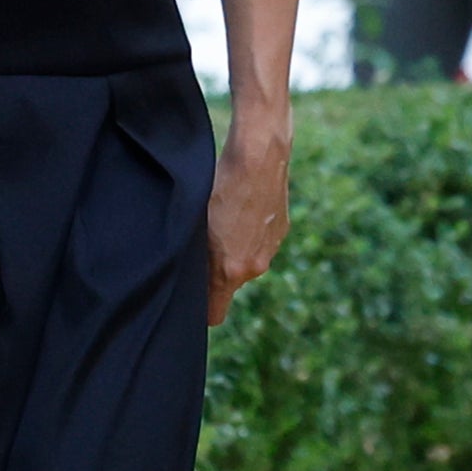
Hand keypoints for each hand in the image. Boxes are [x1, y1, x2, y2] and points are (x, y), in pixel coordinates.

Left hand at [207, 115, 290, 326]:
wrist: (259, 156)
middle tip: (202, 244)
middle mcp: (255, 266)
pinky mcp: (282, 230)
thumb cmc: (219, 187)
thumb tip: (189, 277)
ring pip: (246, 260)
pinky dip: (250, 233)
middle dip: (217, 271)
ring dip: (235, 249)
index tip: (193, 298)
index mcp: (231, 270)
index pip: (216, 314)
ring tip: (223, 219)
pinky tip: (241, 208)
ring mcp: (271, 248)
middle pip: (230, 283)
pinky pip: (260, 242)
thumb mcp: (197, 225)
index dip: (203, 310)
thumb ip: (196, 260)